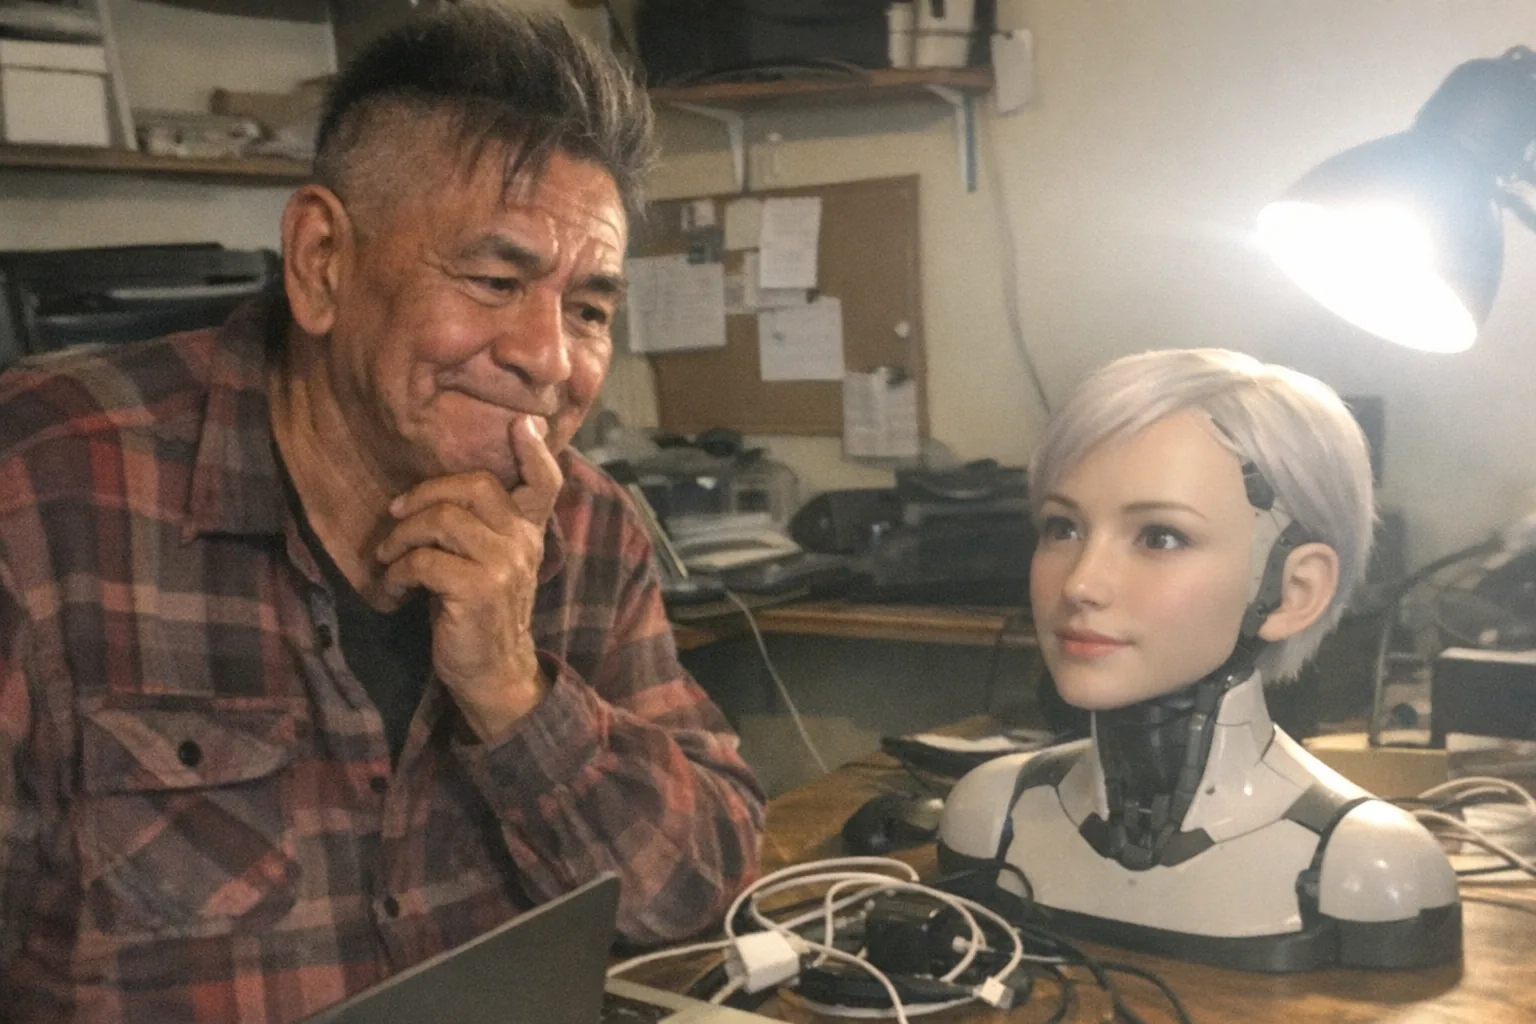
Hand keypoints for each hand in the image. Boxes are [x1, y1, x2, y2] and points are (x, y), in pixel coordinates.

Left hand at [375, 414, 561, 739]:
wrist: (494, 674)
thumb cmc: (480, 614)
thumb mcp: (490, 564)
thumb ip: (481, 527)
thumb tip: (433, 494)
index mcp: (529, 532)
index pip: (546, 482)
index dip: (535, 451)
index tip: (521, 423)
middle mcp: (523, 543)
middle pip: (476, 486)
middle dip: (426, 492)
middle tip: (396, 514)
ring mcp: (504, 566)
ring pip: (443, 520)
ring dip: (402, 536)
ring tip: (387, 557)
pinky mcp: (478, 591)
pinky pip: (424, 560)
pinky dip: (397, 572)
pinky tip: (393, 589)